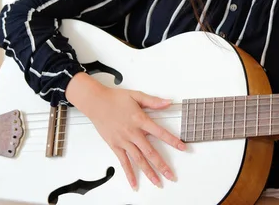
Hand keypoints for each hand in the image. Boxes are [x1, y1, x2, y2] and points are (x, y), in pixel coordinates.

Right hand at [66, 73, 185, 189]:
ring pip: (138, 160)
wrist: (96, 102)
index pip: (160, 133)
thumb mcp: (136, 95)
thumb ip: (153, 101)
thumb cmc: (115, 98)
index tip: (183, 148)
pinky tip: (134, 183)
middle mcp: (132, 133)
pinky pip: (123, 162)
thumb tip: (168, 102)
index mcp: (140, 120)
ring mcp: (123, 141)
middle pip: (150, 152)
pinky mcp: (115, 146)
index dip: (172, 141)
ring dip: (149, 172)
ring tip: (158, 182)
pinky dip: (129, 174)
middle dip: (162, 166)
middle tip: (172, 176)